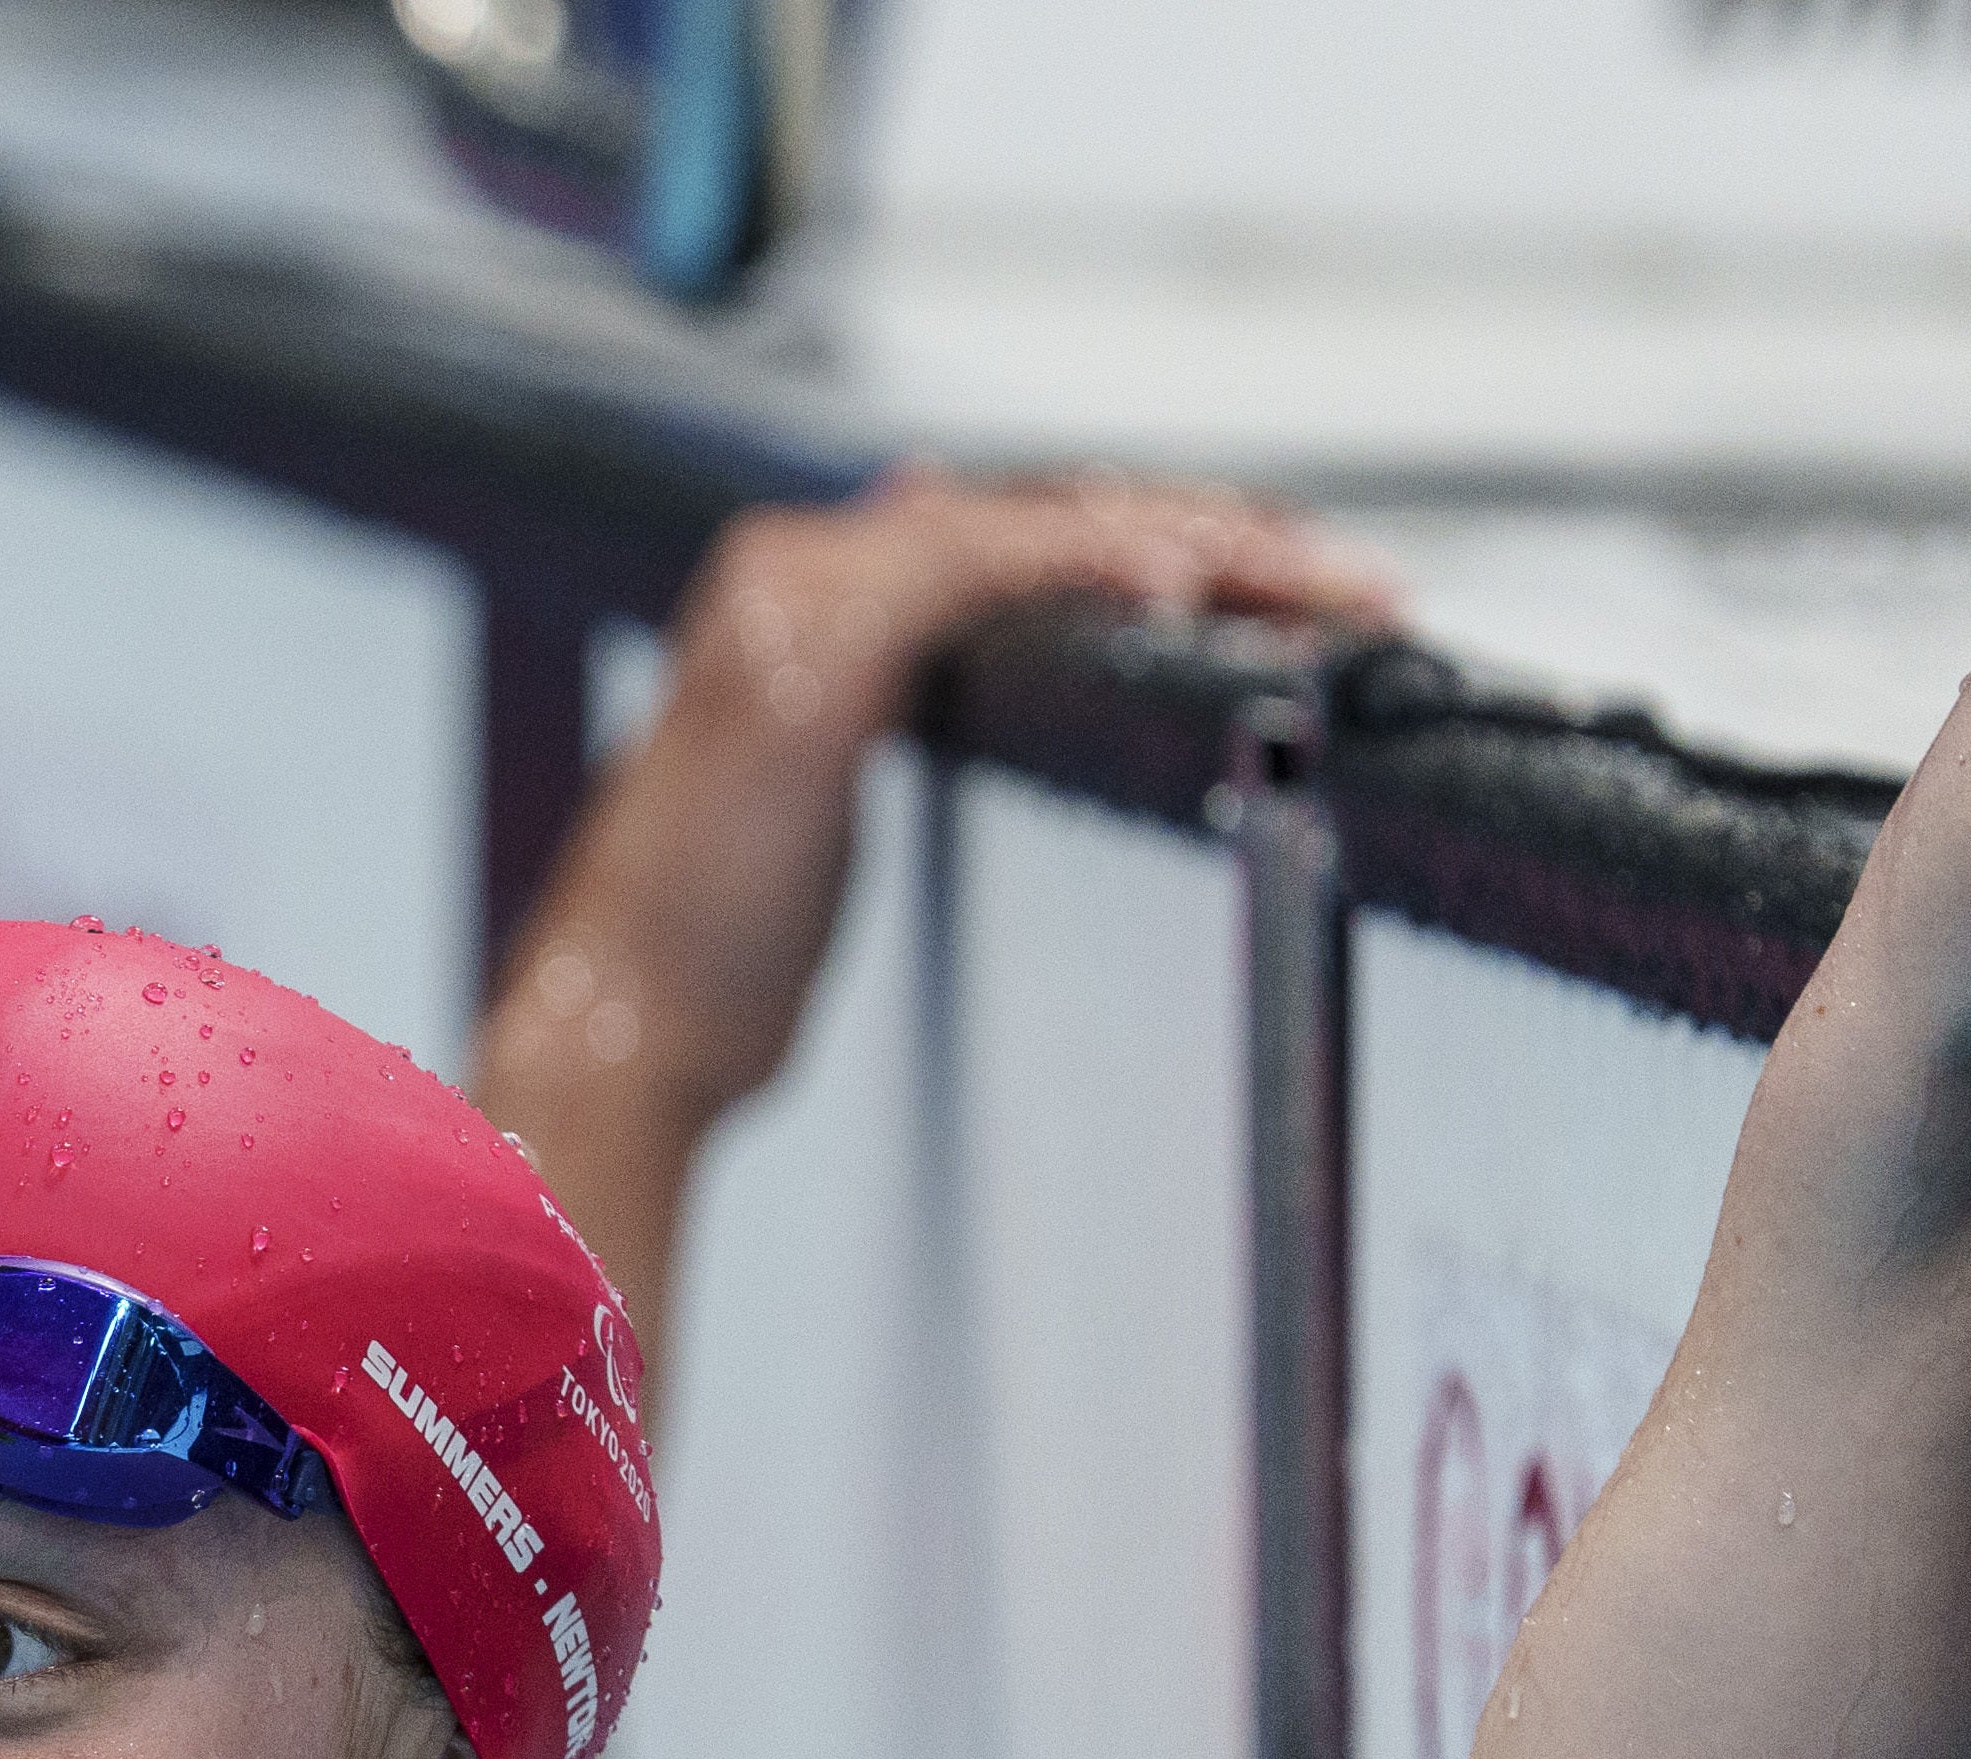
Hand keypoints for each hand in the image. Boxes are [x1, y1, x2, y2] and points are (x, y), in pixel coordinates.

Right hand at [492, 465, 1397, 1143]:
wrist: (615, 1033)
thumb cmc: (708, 954)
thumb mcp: (817, 790)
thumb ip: (882, 673)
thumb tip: (927, 532)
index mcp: (805, 589)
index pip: (1025, 529)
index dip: (1166, 538)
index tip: (1289, 582)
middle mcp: (797, 566)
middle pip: (1052, 512)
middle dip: (1224, 537)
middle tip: (1354, 584)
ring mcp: (795, 602)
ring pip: (1040, 526)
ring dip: (1202, 543)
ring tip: (1320, 585)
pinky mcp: (811, 663)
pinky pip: (982, 573)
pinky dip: (1090, 565)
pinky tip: (1186, 582)